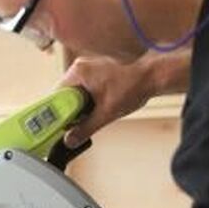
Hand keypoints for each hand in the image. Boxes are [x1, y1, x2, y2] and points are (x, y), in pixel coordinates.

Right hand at [59, 48, 190, 146]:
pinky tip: (96, 110)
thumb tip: (70, 140)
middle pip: (64, 96)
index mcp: (78, 72)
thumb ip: (85, 128)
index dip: (56, 113)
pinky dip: (87, 102)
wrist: (153, 77)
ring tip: (92, 116)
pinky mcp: (96, 74)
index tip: (57, 127)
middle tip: (75, 126)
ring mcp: (88, 69)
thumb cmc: (133, 86)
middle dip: (70, 112)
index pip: (56, 95)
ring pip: (74, 95)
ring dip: (79, 108)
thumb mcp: (106, 113)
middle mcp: (80, 67)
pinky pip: (84, 90)